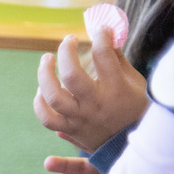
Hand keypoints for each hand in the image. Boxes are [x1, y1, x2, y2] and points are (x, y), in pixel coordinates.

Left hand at [34, 29, 148, 152]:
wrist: (130, 144)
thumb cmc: (133, 107)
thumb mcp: (134, 82)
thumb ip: (117, 60)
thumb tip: (104, 36)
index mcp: (116, 89)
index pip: (103, 56)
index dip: (101, 36)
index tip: (100, 30)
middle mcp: (95, 104)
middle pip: (71, 76)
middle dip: (65, 52)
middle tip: (67, 40)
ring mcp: (80, 118)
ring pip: (53, 97)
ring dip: (44, 75)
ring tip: (46, 60)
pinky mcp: (69, 129)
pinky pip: (47, 118)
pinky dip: (39, 104)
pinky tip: (40, 91)